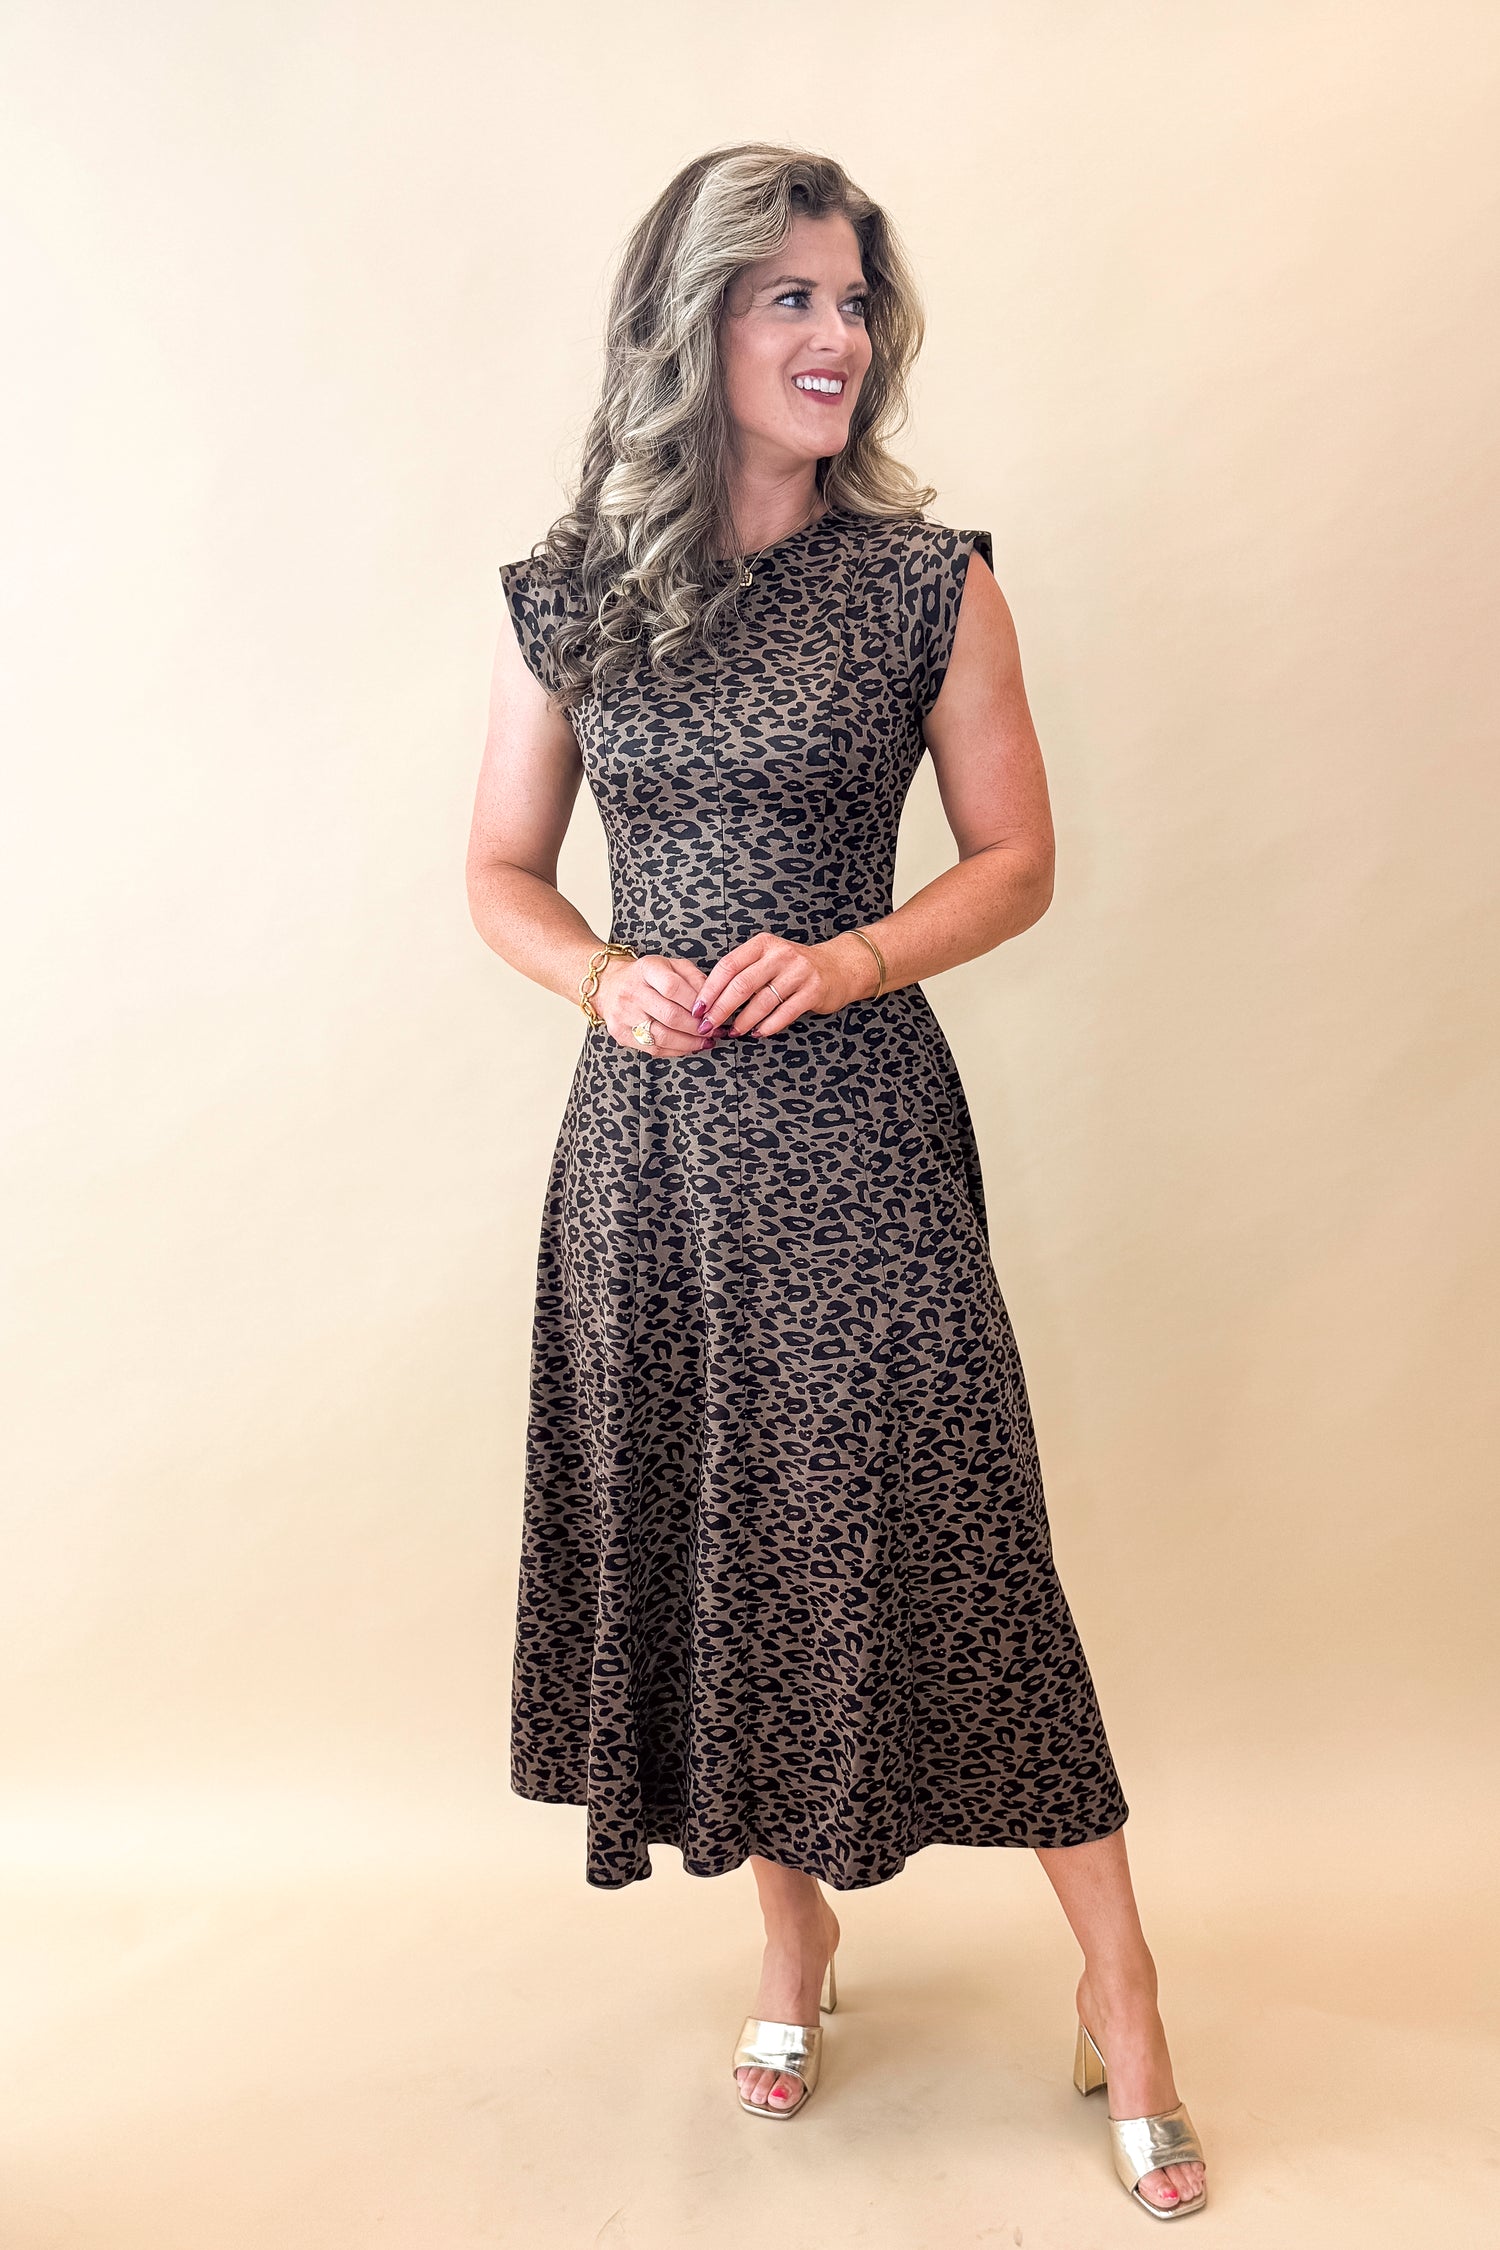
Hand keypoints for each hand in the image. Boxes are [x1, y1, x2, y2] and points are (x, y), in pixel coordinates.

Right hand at [594, 952, 708, 1054]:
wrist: (610, 984)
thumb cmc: (648, 976)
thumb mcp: (672, 965)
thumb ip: (694, 978)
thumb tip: (713, 1001)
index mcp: (646, 969)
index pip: (673, 987)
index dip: (696, 1003)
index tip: (712, 1011)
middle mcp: (631, 992)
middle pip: (670, 1016)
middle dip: (697, 1027)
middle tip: (713, 1030)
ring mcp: (623, 1014)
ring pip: (662, 1037)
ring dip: (689, 1042)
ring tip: (705, 1041)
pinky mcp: (620, 1033)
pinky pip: (653, 1048)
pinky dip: (676, 1050)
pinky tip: (689, 1046)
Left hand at [692, 931, 874, 1040]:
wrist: (838, 967)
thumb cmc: (793, 967)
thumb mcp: (767, 959)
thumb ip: (743, 972)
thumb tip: (709, 1000)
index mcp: (762, 944)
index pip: (728, 966)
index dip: (710, 989)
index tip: (698, 1008)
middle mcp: (780, 954)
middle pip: (741, 985)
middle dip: (721, 1009)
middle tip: (708, 1026)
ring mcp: (799, 972)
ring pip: (762, 1001)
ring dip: (743, 1021)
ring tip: (733, 1032)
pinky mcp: (813, 991)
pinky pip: (785, 1013)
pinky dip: (768, 1026)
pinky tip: (758, 1033)